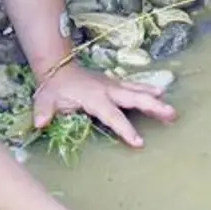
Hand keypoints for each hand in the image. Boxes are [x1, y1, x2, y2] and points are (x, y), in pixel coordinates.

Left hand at [35, 65, 176, 147]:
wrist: (57, 68)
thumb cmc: (54, 88)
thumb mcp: (45, 100)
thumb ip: (43, 112)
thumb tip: (39, 123)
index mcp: (94, 98)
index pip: (112, 115)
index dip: (125, 128)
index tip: (138, 142)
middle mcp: (108, 90)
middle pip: (134, 98)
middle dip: (152, 107)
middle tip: (171, 114)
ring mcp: (113, 85)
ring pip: (137, 91)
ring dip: (155, 99)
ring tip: (172, 109)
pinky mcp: (115, 84)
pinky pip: (134, 87)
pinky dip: (148, 89)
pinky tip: (161, 93)